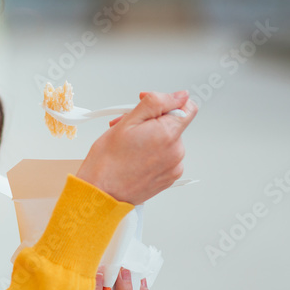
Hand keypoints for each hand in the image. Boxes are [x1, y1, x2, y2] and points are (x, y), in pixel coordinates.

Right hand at [76, 90, 196, 204]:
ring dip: (150, 137)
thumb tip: (180, 95)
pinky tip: (134, 157)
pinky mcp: (169, 178)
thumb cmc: (108, 161)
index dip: (169, 101)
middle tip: (127, 126)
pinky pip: (165, 157)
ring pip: (167, 140)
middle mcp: (176, 151)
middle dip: (151, 121)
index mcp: (168, 134)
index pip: (188, 108)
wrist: (101, 193)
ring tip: (128, 144)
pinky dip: (152, 153)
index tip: (153, 105)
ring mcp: (174, 167)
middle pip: (173, 124)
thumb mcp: (128, 121)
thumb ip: (157, 103)